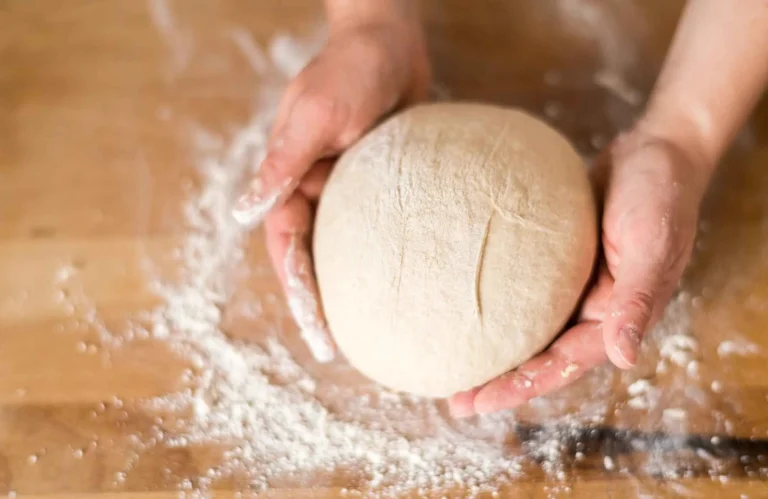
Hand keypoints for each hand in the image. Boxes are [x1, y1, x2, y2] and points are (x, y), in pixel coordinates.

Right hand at [232, 18, 429, 361]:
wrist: (392, 40)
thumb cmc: (350, 70)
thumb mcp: (314, 115)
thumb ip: (282, 163)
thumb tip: (244, 214)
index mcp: (291, 180)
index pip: (288, 247)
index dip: (298, 291)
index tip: (316, 332)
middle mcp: (317, 190)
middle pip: (314, 258)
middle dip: (322, 303)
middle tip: (340, 348)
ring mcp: (351, 190)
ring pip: (347, 250)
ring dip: (354, 287)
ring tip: (374, 328)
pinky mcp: (382, 186)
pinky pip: (381, 229)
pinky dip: (387, 257)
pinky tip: (408, 284)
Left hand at [448, 128, 712, 416]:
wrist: (655, 150)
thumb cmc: (661, 195)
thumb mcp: (652, 245)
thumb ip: (637, 300)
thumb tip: (623, 358)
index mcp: (615, 318)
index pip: (562, 365)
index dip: (521, 387)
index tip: (478, 402)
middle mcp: (592, 311)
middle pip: (539, 356)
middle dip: (498, 380)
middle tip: (453, 398)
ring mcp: (573, 287)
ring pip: (528, 329)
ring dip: (495, 349)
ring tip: (452, 362)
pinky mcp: (558, 261)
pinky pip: (525, 292)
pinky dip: (499, 306)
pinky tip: (465, 305)